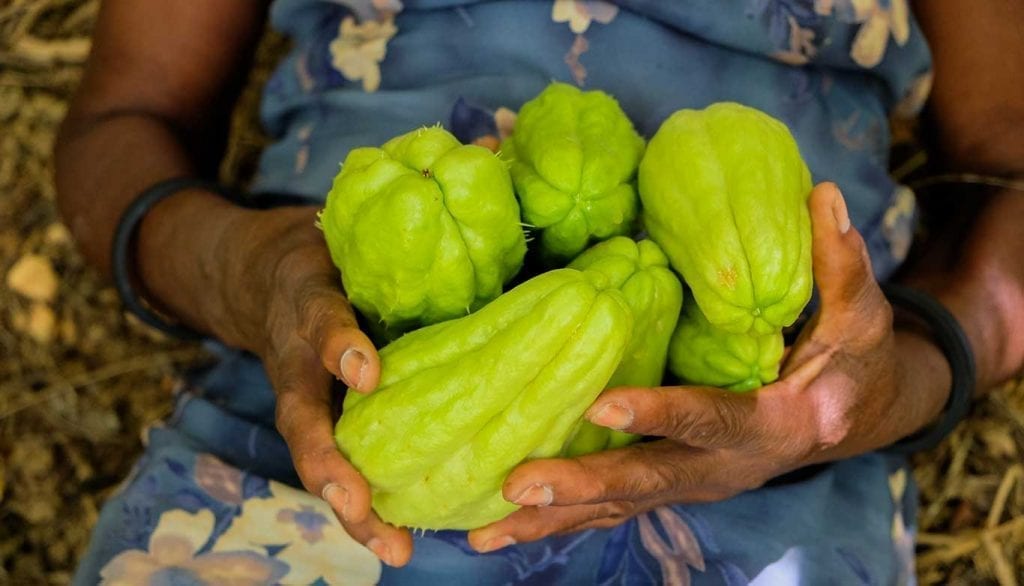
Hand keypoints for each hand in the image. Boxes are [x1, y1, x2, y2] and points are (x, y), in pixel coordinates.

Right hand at [216, 205, 414, 566]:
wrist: (256, 280)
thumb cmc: (321, 248)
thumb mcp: (349, 216)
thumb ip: (409, 193)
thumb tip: (488, 143)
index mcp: (308, 306)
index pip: (318, 326)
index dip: (338, 348)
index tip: (366, 371)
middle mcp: (298, 363)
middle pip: (302, 422)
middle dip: (331, 465)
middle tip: (361, 503)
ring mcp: (305, 401)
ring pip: (318, 460)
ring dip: (352, 507)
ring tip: (393, 550)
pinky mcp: (321, 423)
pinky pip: (341, 467)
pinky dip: (367, 505)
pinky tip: (404, 540)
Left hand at [467, 183, 952, 551]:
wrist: (851, 421)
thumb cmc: (854, 364)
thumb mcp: (861, 319)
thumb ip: (841, 267)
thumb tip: (822, 195)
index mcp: (772, 426)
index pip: (711, 419)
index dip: (660, 414)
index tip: (600, 405)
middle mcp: (724, 469)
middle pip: (647, 482)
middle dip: (581, 487)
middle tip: (516, 483)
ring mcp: (693, 483)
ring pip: (618, 509)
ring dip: (551, 520)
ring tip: (483, 532)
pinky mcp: (670, 483)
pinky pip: (611, 509)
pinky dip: (558, 520)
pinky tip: (502, 526)